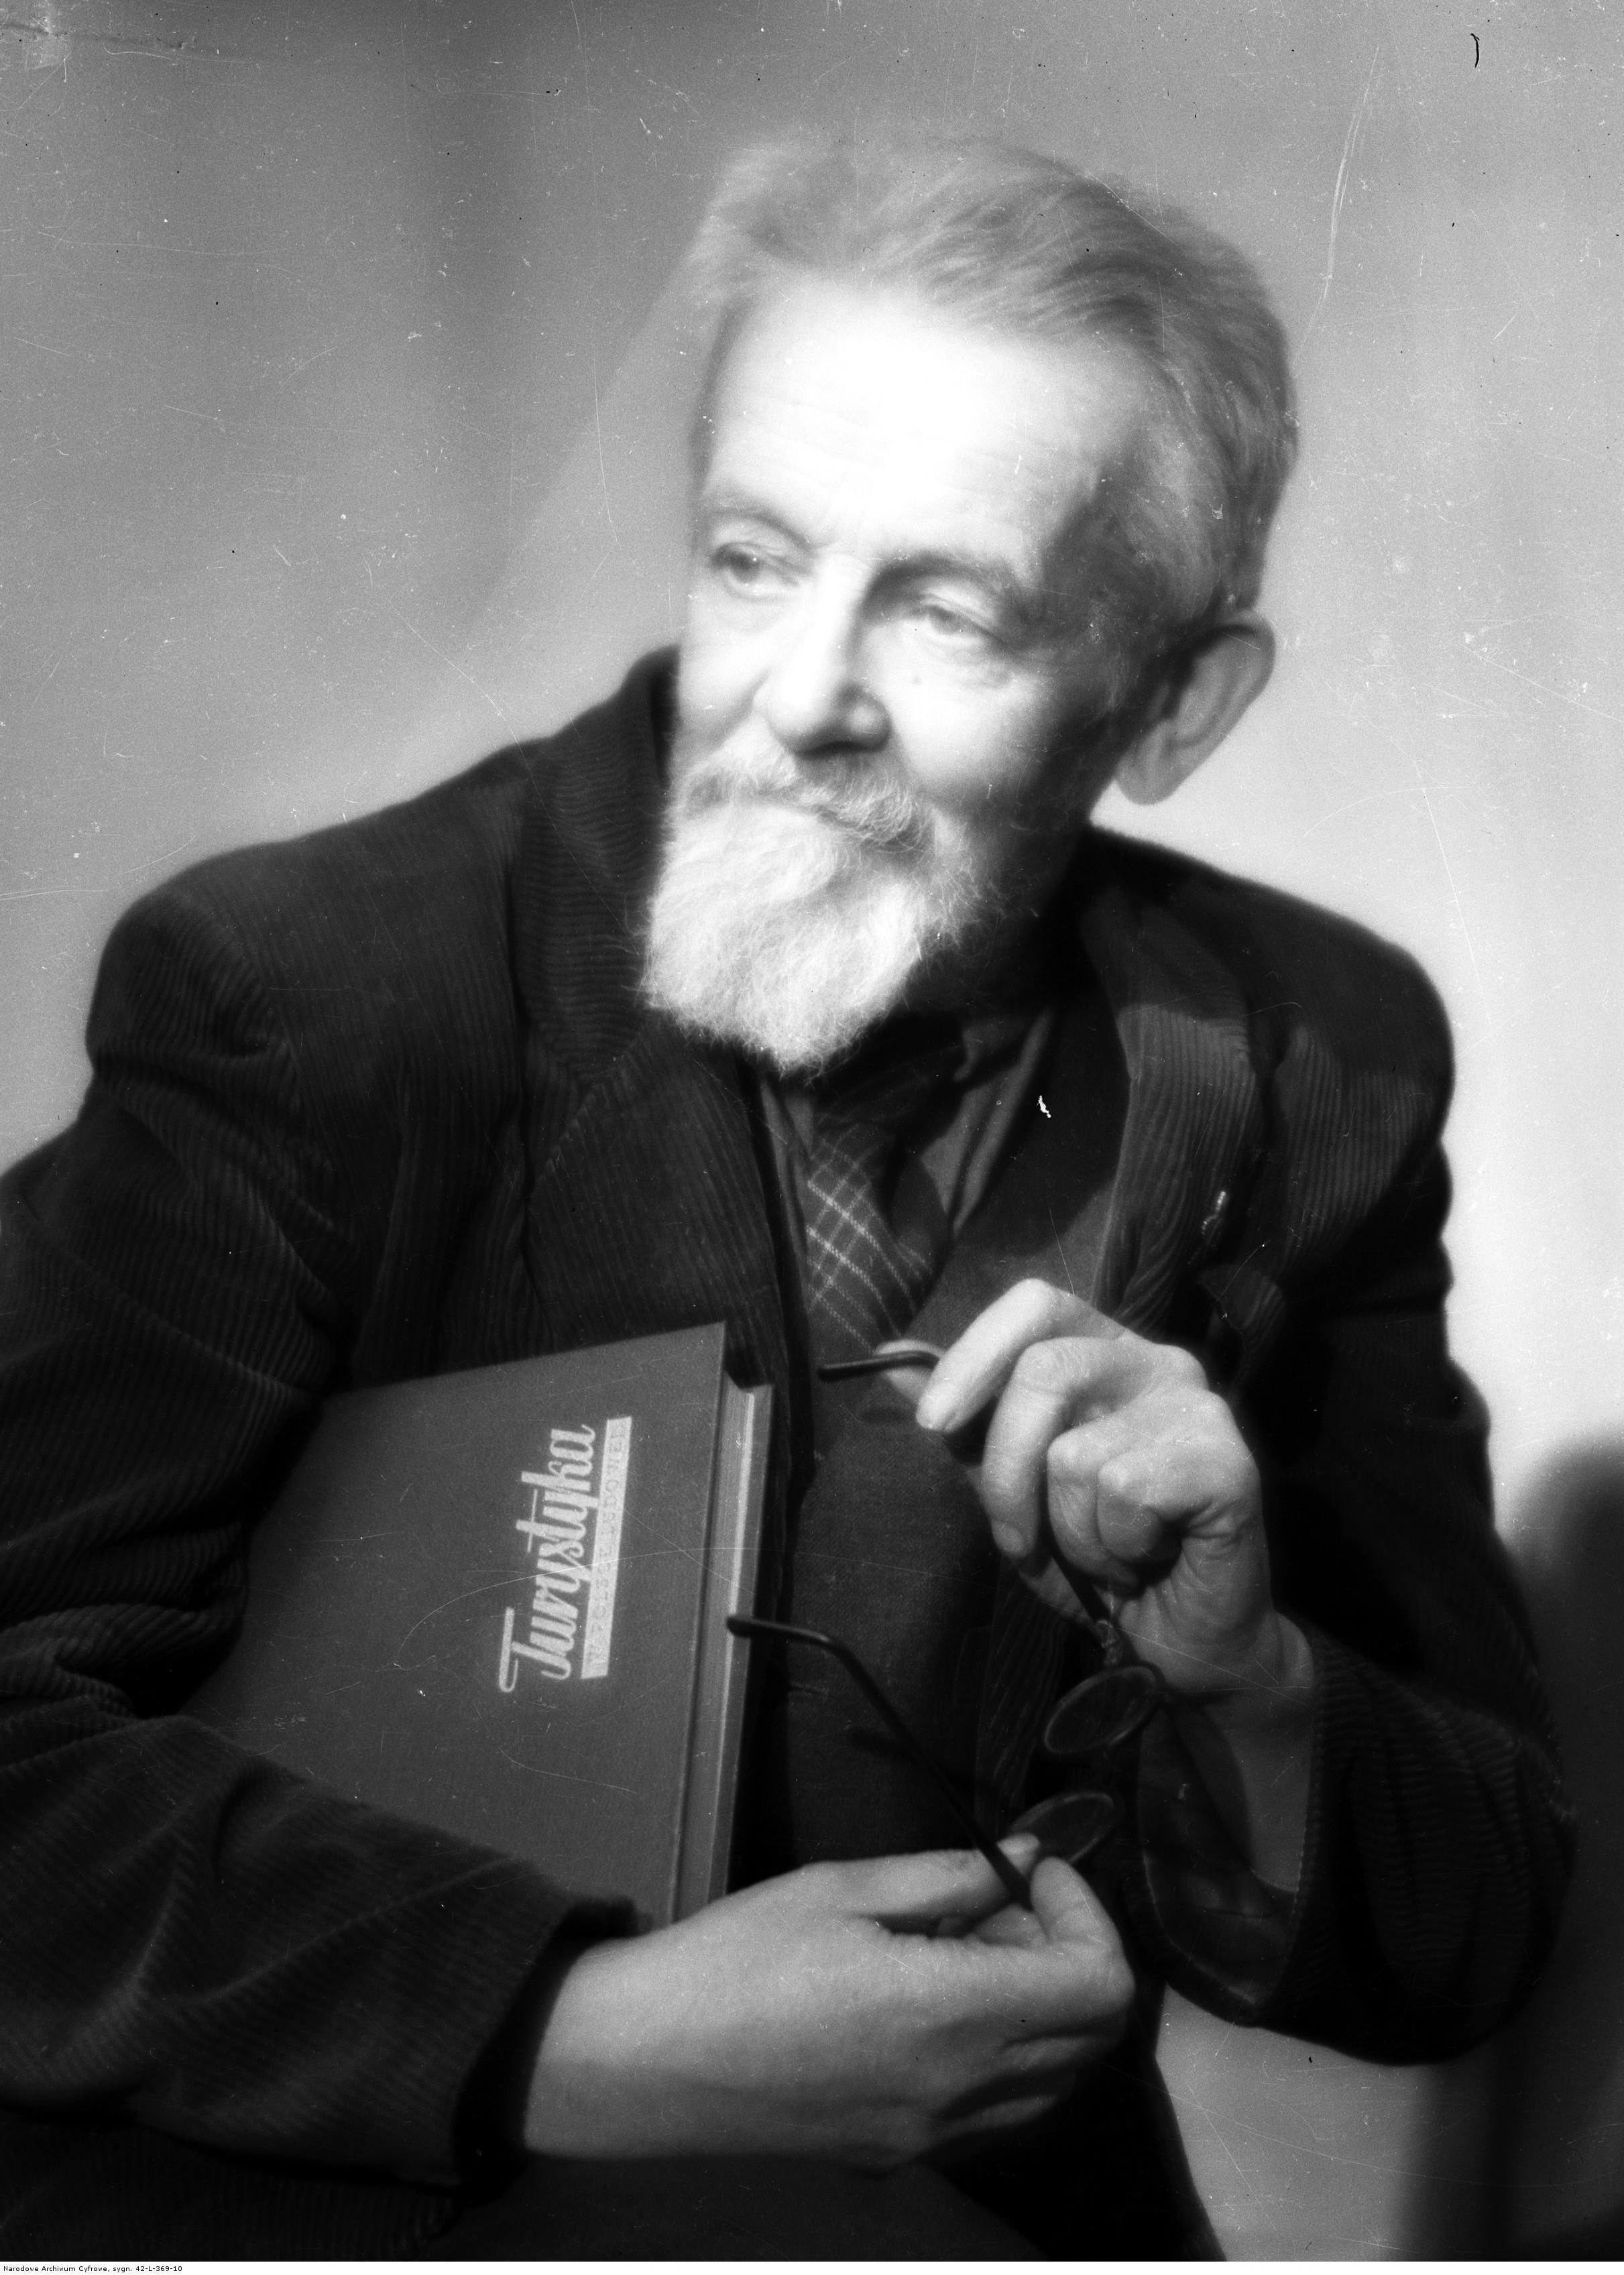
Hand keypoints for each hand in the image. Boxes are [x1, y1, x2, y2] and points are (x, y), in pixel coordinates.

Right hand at [523, 1842, 1132, 2166]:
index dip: (1088, 1915)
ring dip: (1043, 2006)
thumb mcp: (843, 1889)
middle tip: (999, 1900)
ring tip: (967, 1945)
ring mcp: (938, 2134)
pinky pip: (1005, 2111)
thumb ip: (950, 1876)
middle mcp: (963, 2090)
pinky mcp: (908, 2154)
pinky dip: (1011, 2054)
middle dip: (1070, 1952)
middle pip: (1094, 2038)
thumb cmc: (738, 1957)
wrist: (648, 2061)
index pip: (1102, 1987)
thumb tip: (1026, 1855)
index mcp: (952, 2016)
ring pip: (1057, 2080)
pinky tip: (942, 2002)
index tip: (1031, 1870)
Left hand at [913, 1280, 1292, 1702]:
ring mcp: (1199, 1406)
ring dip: (1070, 1532)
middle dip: (1007, 1471)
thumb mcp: (1013, 1490)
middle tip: (1018, 1540)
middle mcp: (1157, 1362)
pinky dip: (1117, 1547)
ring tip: (1108, 1552)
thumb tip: (889, 1360)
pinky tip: (1150, 1558)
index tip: (933, 1423)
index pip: (1036, 1303)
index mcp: (1104, 1352)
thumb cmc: (1095, 1558)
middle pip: (1045, 1371)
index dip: (975, 1352)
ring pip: (1076, 1453)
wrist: (1176, 1646)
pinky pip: (1125, 1492)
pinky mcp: (1228, 1459)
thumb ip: (964, 1426)